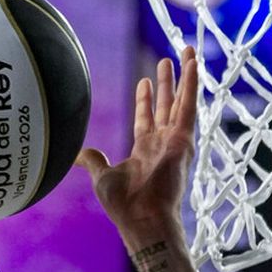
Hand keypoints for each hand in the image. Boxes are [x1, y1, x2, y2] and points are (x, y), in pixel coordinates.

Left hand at [80, 48, 197, 241]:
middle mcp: (162, 144)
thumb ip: (93, 161)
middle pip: (166, 106)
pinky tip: (193, 64)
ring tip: (187, 53)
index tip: (144, 80)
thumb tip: (77, 154)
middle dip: (167, 84)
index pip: (146, 119)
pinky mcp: (183, 140)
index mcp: (144, 151)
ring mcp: (175, 141)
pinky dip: (192, 84)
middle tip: (166, 60)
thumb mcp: (102, 177)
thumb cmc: (124, 205)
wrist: (143, 218)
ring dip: (185, 76)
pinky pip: (189, 106)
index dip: (145, 100)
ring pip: (181, 101)